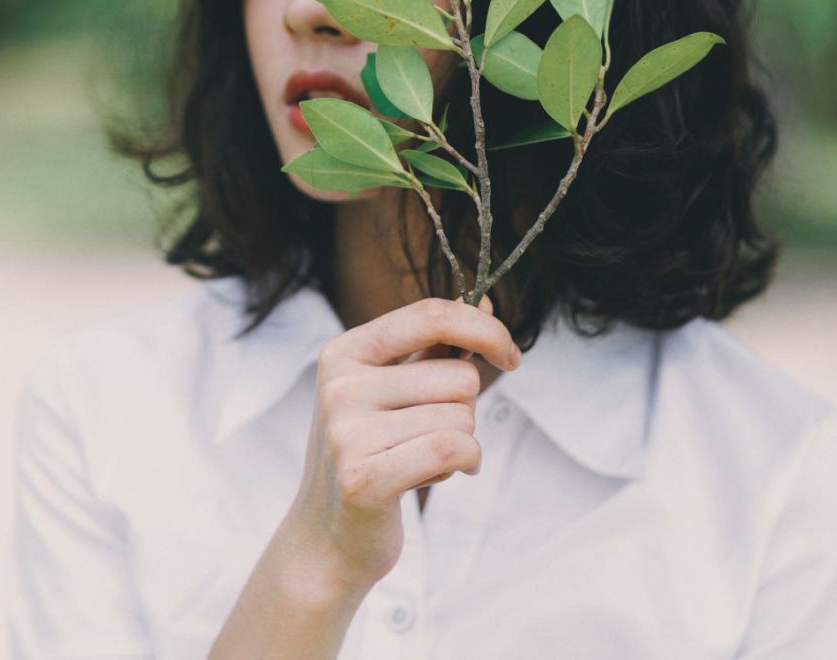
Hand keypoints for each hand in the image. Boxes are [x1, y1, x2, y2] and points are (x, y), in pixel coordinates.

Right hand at [278, 294, 519, 595]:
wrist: (326, 536)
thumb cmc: (372, 452)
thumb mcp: (395, 389)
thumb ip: (436, 346)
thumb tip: (487, 300)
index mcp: (345, 352)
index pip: (430, 316)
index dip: (484, 329)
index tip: (509, 354)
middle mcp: (340, 385)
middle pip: (459, 375)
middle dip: (466, 408)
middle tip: (432, 433)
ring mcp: (346, 432)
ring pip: (461, 417)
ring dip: (462, 442)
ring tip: (424, 458)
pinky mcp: (363, 479)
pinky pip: (453, 449)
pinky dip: (466, 462)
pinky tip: (442, 474)